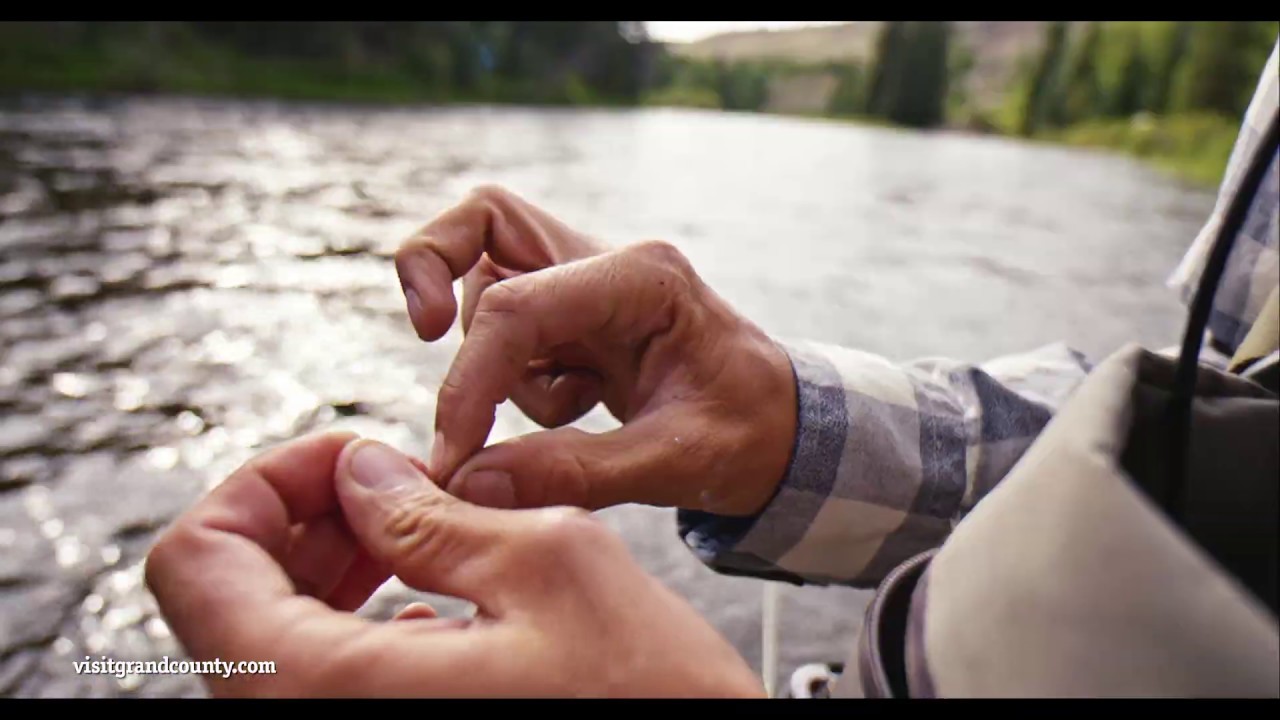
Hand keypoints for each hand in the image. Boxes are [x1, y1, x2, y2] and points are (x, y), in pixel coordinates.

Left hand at [144, 432, 762, 697]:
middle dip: (300, 514)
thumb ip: (430, 511)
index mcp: (322, 687)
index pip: (192, 562)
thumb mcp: (549, 565)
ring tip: (419, 528)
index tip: (349, 458)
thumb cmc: (649, 702)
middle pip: (219, 595)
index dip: (264, 480)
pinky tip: (436, 594)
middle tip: (389, 482)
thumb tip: (360, 475)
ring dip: (327, 561)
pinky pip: (318, 674)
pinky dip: (354, 615)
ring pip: (266, 634)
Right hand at [395, 186, 796, 515]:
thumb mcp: (677, 465)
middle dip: (429, 266)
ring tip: (576, 413)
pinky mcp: (572, 317)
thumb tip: (469, 483)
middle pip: (484, 219)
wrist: (784, 434)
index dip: (469, 378)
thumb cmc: (748, 435)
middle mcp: (608, 262)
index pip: (519, 304)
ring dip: (497, 362)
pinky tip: (582, 410)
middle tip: (420, 330)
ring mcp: (586, 283)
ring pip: (486, 286)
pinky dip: (514, 379)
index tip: (454, 454)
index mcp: (644, 278)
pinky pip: (506, 333)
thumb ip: (577, 473)